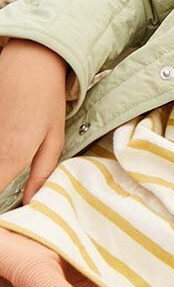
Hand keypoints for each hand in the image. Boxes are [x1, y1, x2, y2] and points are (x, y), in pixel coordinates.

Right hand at [0, 40, 68, 202]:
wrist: (29, 59)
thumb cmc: (46, 99)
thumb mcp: (53, 138)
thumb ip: (41, 173)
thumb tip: (31, 203)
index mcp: (10, 156)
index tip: (5, 227)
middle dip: (0, 189)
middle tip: (9, 212)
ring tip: (9, 177)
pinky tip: (6, 158)